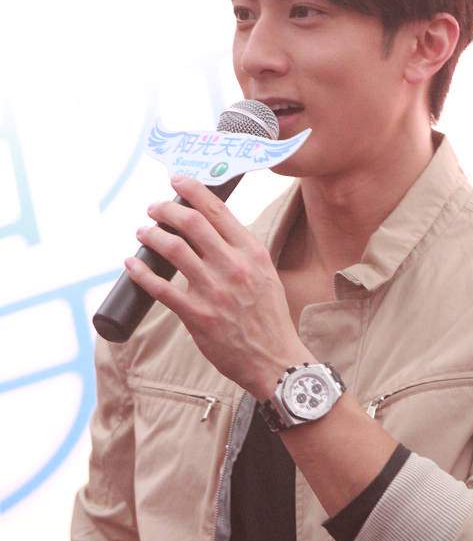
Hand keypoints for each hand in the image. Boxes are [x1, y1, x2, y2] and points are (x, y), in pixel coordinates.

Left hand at [124, 176, 311, 399]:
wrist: (274, 359)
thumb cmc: (268, 317)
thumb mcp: (265, 274)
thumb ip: (242, 252)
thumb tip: (213, 230)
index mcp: (252, 252)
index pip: (217, 210)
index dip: (193, 190)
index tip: (177, 181)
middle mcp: (233, 266)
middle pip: (191, 222)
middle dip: (166, 209)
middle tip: (154, 208)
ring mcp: (214, 290)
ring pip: (172, 249)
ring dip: (151, 235)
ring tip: (142, 232)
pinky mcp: (197, 315)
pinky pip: (161, 288)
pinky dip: (140, 272)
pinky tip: (131, 264)